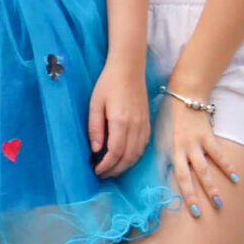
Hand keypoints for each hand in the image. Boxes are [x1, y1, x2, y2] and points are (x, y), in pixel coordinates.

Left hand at [88, 60, 150, 177]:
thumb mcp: (95, 104)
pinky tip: (124, 158)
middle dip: (115, 170)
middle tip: (102, 174)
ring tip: (112, 169)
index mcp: (121, 121)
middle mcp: (135, 126)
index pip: (115, 152)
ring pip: (137, 154)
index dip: (106, 165)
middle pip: (128, 158)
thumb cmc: (108, 84)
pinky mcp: (148, 123)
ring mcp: (144, 125)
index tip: (96, 170)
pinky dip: (134, 157)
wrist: (129, 69)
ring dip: (125, 166)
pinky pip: (143, 146)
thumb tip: (95, 150)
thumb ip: (95, 127)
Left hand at [158, 94, 236, 220]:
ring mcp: (195, 143)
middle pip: (187, 178)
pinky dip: (227, 167)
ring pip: (204, 170)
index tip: (185, 208)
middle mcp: (182, 150)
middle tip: (199, 214)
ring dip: (212, 187)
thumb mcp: (166, 134)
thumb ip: (170, 152)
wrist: (185, 94)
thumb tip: (168, 171)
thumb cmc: (174, 116)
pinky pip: (218, 155)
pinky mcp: (208, 136)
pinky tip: (236, 178)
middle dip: (194, 196)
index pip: (174, 176)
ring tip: (219, 202)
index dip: (180, 192)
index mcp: (171, 151)